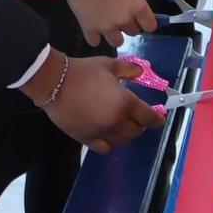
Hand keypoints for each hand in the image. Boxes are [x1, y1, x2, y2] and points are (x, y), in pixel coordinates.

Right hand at [19, 54, 161, 153]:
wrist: (54, 83)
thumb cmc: (83, 72)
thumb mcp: (108, 65)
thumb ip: (128, 69)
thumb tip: (141, 72)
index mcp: (125, 102)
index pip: (148, 117)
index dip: (157, 120)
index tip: (159, 119)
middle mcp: (115, 121)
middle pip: (136, 131)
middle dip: (141, 125)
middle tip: (138, 118)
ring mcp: (101, 132)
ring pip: (122, 141)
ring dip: (126, 134)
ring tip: (122, 126)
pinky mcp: (86, 138)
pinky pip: (105, 148)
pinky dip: (110, 143)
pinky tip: (107, 135)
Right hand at [66, 0, 159, 46]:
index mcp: (138, 6)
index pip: (150, 26)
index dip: (147, 21)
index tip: (142, 16)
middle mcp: (124, 20)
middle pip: (133, 32)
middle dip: (130, 25)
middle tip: (123, 13)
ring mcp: (106, 26)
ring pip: (116, 42)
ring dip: (115, 34)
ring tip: (109, 23)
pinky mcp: (89, 28)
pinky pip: (94, 42)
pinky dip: (95, 37)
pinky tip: (94, 28)